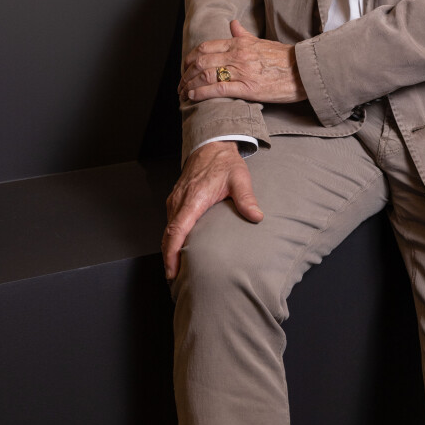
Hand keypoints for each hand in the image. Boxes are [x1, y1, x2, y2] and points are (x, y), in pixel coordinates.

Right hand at [162, 140, 262, 279]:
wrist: (211, 145)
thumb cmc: (224, 162)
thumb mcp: (239, 177)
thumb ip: (246, 198)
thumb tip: (256, 216)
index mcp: (194, 198)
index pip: (177, 230)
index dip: (172, 253)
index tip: (173, 271)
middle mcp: (180, 200)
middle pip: (168, 235)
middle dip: (169, 259)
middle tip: (176, 279)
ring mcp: (175, 200)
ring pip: (168, 229)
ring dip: (169, 249)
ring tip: (178, 269)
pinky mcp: (176, 200)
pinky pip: (171, 222)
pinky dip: (171, 238)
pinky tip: (179, 248)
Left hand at [178, 19, 305, 104]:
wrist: (303, 70)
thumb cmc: (284, 58)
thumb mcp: (261, 42)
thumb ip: (243, 34)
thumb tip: (233, 24)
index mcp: (239, 43)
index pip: (205, 47)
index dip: (190, 58)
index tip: (185, 67)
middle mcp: (237, 54)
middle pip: (201, 61)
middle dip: (186, 73)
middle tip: (180, 83)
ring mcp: (241, 71)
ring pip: (206, 75)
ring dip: (189, 84)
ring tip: (183, 92)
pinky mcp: (247, 88)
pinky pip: (218, 89)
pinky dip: (201, 93)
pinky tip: (193, 96)